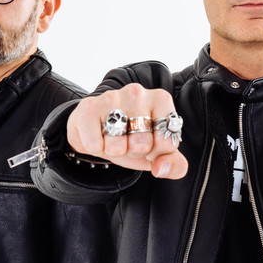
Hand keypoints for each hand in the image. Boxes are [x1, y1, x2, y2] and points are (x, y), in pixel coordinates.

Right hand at [67, 83, 187, 178]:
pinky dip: (96, 148)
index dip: (156, 153)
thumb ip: (173, 164)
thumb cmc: (131, 138)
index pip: (167, 142)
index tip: (149, 144)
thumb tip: (161, 169)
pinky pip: (94, 145)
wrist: (97, 129)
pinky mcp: (89, 106)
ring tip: (113, 139)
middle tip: (128, 142)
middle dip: (134, 152)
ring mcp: (112, 97)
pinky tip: (98, 136)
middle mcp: (137, 93)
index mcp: (160, 99)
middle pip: (142, 144)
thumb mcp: (156, 152)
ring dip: (114, 151)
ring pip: (117, 145)